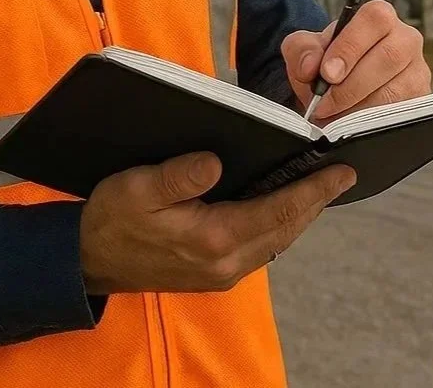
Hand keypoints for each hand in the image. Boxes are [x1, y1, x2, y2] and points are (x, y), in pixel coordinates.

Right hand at [78, 151, 354, 294]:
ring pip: (276, 240)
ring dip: (299, 214)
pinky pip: (260, 245)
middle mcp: (226, 262)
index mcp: (213, 239)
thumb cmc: (113, 219)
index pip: (278, 211)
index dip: (313, 190)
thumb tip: (214, 160)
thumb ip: (178, 175)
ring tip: (319, 186)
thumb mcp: (138, 188)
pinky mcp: (214, 272)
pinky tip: (280, 205)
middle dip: (315, 201)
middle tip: (342, 174)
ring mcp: (222, 271)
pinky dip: (278, 223)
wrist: (90, 260)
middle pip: (286, 229)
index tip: (342, 171)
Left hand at [281, 0, 429, 122]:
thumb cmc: (326, 63)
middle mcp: (405, 40)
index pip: (374, 19)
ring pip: (396, 91)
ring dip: (360, 108)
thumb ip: (301, 50)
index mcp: (378, 17)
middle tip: (325, 103)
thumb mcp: (305, 50)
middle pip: (389, 57)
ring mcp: (417, 72)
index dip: (350, 47)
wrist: (336, 89)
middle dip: (352, 86)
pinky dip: (373, 124)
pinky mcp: (421, 102)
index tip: (327, 73)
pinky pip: (402, 115)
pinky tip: (353, 125)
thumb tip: (310, 66)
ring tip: (335, 117)